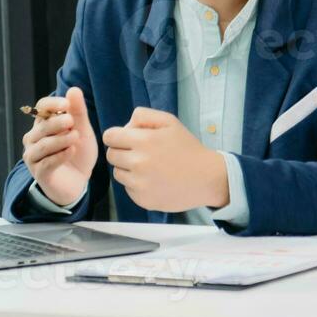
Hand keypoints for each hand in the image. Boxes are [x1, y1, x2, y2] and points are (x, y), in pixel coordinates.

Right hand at [22, 87, 96, 207]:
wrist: (79, 180)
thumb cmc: (78, 152)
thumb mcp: (83, 129)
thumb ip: (79, 111)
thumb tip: (73, 89)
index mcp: (43, 124)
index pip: (41, 107)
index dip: (52, 104)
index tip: (66, 105)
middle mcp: (33, 138)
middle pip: (42, 126)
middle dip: (57, 122)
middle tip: (72, 122)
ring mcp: (33, 156)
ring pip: (44, 144)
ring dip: (60, 139)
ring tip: (76, 137)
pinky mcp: (39, 173)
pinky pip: (47, 162)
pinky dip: (60, 155)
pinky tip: (72, 151)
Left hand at [102, 108, 228, 212]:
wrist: (206, 178)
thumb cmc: (187, 148)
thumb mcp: (169, 121)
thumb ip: (143, 116)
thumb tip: (125, 127)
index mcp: (144, 141)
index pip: (110, 137)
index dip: (116, 136)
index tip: (126, 139)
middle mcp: (138, 163)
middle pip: (111, 155)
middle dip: (121, 151)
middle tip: (140, 153)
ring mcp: (140, 184)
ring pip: (117, 173)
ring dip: (128, 169)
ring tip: (148, 167)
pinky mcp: (143, 200)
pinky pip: (128, 189)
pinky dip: (136, 184)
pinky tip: (153, 180)